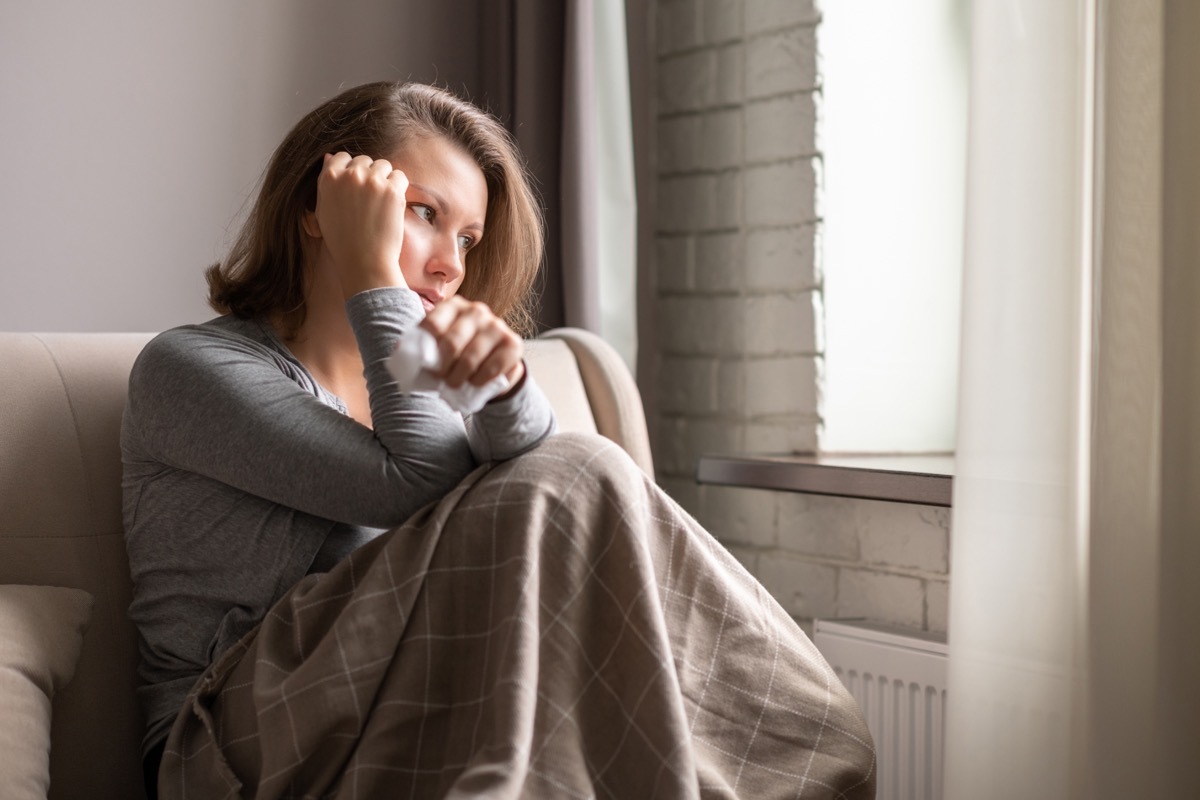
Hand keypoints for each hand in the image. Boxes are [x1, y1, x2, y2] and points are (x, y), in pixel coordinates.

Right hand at [306, 152, 407, 298]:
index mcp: (329, 178)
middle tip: (371, 198)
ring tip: (382, 201)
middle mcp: (350, 175)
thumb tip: (329, 157)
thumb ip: (326, 183)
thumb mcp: (323, 210)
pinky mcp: (392, 190)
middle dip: (369, 174)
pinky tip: (393, 203)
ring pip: (384, 165)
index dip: (350, 170)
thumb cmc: (342, 240)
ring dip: (385, 179)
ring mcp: (372, 181)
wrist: (363, 260)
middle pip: (364, 160)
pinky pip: (400, 176)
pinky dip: (399, 187)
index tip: (356, 186)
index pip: (342, 157)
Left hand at [420, 297, 524, 390]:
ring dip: (459, 377)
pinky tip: (474, 382)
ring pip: (471, 357)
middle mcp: (476, 310)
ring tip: (454, 384)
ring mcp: (496, 325)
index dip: (426, 351)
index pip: (433, 325)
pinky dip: (479, 379)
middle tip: (440, 380)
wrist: (491, 364)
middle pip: (451, 342)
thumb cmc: (458, 355)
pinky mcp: (513, 343)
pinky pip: (492, 366)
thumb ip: (421, 347)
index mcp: (453, 306)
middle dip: (442, 367)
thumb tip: (402, 354)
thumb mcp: (437, 347)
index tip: (425, 367)